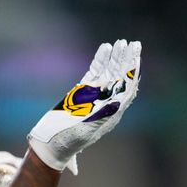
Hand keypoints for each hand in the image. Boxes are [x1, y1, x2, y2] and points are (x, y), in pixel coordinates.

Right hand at [28, 40, 140, 173]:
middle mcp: (106, 102)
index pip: (127, 88)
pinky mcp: (82, 92)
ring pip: (108, 73)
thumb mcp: (86, 130)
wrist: (51, 144)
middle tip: (134, 43)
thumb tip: (120, 101)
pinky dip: (100, 60)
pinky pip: (94, 73)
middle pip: (120, 77)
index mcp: (111, 112)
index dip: (131, 72)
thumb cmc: (68, 141)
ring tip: (120, 42)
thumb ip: (102, 115)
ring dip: (115, 57)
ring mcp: (94, 95)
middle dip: (127, 60)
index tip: (135, 57)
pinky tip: (104, 48)